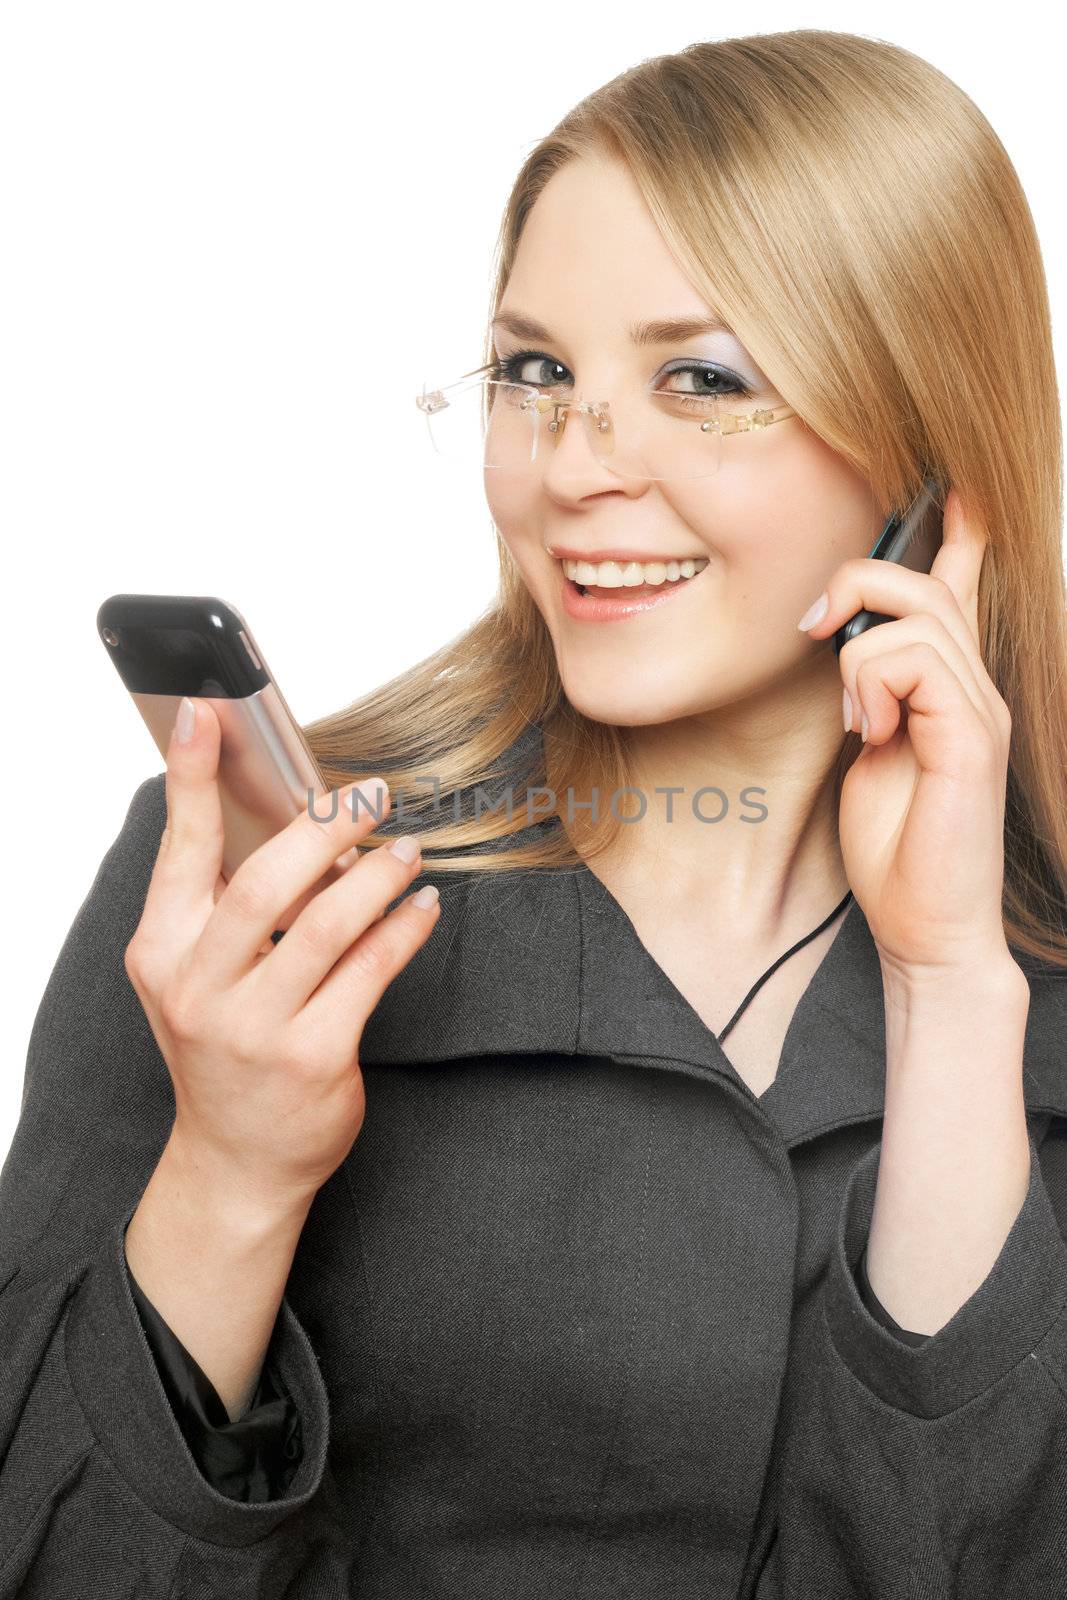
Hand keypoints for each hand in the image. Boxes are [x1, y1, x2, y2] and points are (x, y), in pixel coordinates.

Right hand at [123, 697, 440, 1217]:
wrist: (238, 1161)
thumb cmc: (224, 1051)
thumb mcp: (194, 978)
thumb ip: (221, 907)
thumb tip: (285, 816)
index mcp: (162, 953)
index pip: (179, 850)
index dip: (192, 778)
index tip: (207, 715)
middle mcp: (199, 989)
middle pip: (264, 883)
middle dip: (323, 828)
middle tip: (367, 795)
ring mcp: (255, 1029)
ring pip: (327, 926)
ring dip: (377, 877)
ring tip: (405, 852)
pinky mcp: (314, 1058)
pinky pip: (371, 972)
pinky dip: (404, 931)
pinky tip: (421, 909)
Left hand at [798, 488, 1012, 979]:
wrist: (927, 927)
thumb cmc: (896, 849)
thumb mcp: (869, 750)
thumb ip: (869, 692)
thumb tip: (845, 643)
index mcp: (949, 688)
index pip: (960, 589)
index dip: (959, 532)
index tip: (952, 485)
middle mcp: (975, 688)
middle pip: (923, 584)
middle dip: (856, 584)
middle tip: (816, 628)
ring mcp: (980, 709)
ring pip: (912, 616)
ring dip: (857, 657)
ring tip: (856, 718)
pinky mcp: (971, 736)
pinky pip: (911, 659)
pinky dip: (871, 685)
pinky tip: (871, 732)